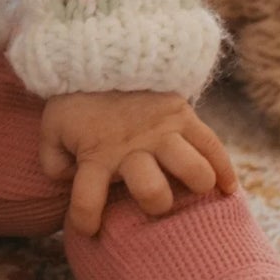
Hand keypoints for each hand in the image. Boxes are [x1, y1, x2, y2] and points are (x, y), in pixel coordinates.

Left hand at [38, 89, 237, 235]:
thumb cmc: (75, 98)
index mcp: (95, 153)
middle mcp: (132, 147)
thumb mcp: (52, 127)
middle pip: (153, 192)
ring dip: (194, 183)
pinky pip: (213, 146)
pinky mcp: (182, 114)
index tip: (90, 228)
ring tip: (192, 187)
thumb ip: (54, 161)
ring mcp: (161, 131)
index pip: (87, 199)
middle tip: (153, 196)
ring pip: (193, 171)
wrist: (97, 51)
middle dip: (154, 202)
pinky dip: (225, 171)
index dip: (86, 220)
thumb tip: (70, 183)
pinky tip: (227, 189)